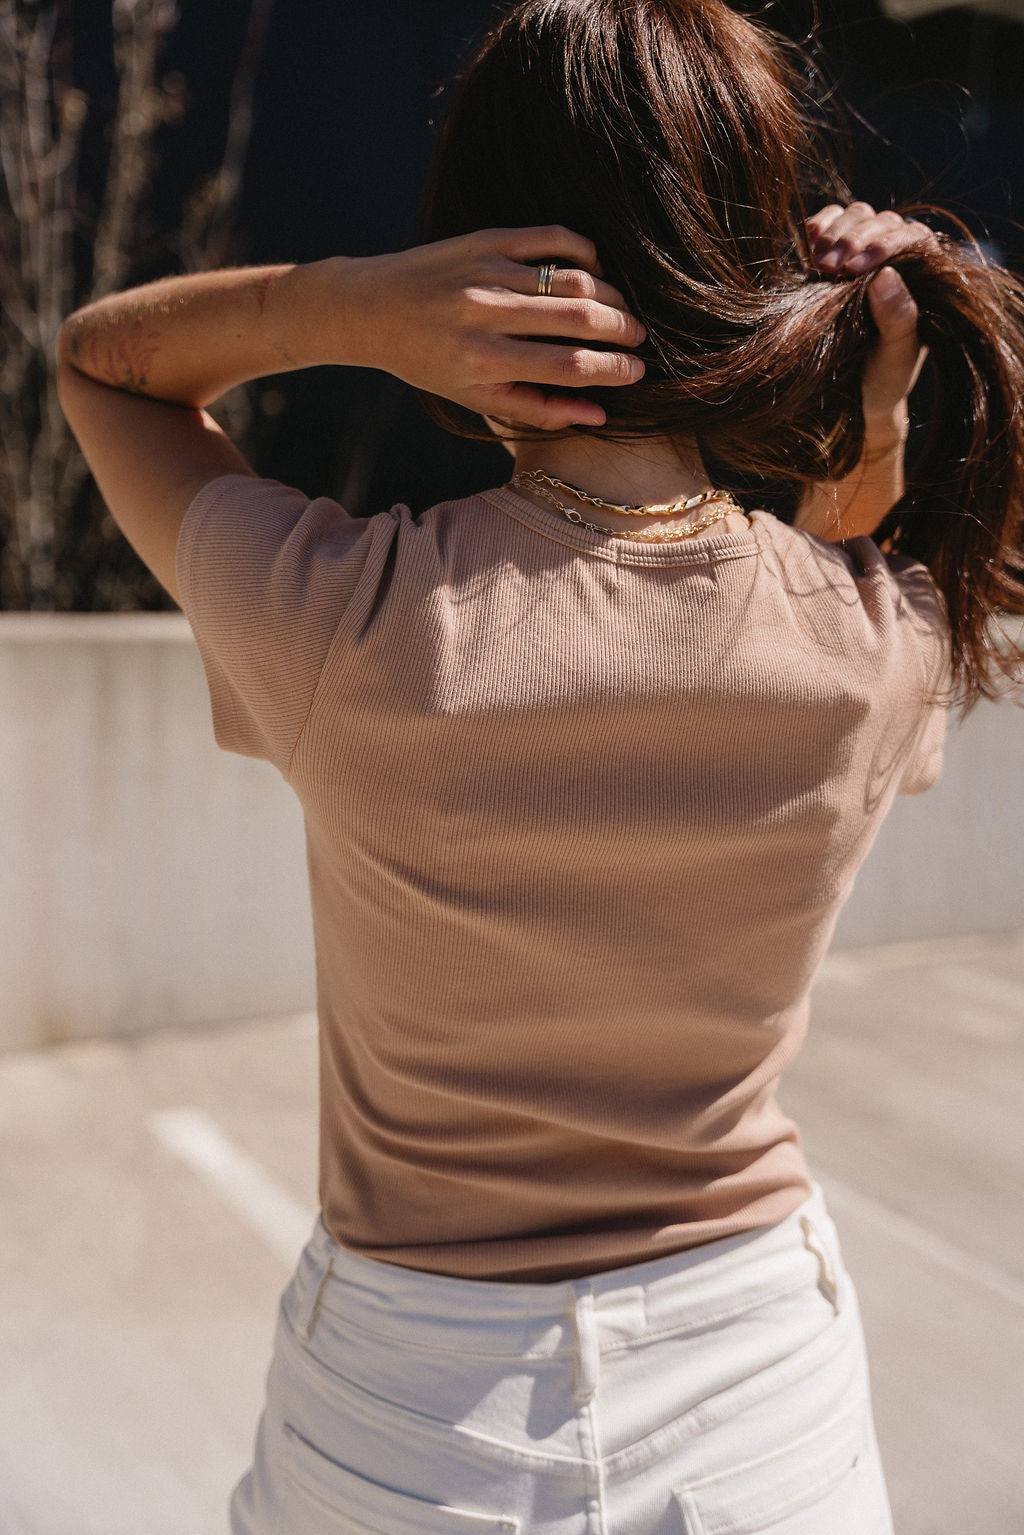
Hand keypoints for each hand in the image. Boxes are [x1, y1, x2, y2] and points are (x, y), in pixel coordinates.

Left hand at [341, 225, 645, 431]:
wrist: (368, 308)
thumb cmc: (426, 362)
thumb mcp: (474, 398)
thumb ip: (537, 409)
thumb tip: (598, 415)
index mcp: (482, 361)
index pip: (568, 366)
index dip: (612, 369)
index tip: (638, 370)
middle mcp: (485, 313)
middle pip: (578, 318)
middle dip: (622, 328)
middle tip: (641, 337)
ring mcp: (486, 271)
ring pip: (573, 277)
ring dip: (610, 294)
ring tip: (623, 309)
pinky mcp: (486, 239)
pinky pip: (552, 238)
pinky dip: (584, 254)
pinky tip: (595, 272)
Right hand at [806, 202, 933, 438]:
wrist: (854, 398)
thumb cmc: (883, 382)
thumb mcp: (895, 358)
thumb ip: (898, 318)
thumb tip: (888, 273)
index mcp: (924, 278)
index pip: (913, 238)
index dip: (884, 244)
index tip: (853, 270)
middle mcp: (899, 259)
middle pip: (883, 221)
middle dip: (855, 239)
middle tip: (829, 269)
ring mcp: (865, 255)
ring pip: (858, 216)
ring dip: (835, 232)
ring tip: (817, 265)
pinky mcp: (835, 256)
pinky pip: (830, 222)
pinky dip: (818, 226)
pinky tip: (807, 244)